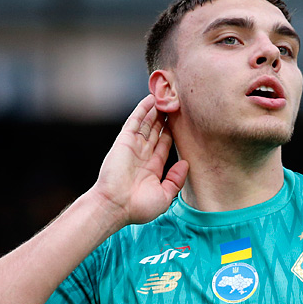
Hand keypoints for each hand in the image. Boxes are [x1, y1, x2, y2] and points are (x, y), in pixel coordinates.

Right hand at [92, 95, 188, 225]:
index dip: (172, 133)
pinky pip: (135, 120)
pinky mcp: (124, 141)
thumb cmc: (139, 207)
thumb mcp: (165, 196)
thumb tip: (186, 163)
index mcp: (152, 168)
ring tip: (165, 96)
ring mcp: (133, 147)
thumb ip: (176, 179)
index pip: (164, 145)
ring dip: (155, 111)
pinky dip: (142, 109)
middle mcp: (143, 155)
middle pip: (156, 131)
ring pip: (147, 123)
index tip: (182, 122)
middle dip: (165, 119)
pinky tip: (151, 99)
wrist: (116, 206)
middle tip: (174, 104)